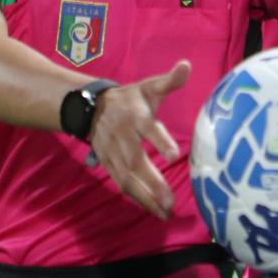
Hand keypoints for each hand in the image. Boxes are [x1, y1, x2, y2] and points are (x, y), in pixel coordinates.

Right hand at [88, 61, 189, 220]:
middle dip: (153, 182)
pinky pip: (121, 184)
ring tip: (165, 211)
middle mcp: (122, 136)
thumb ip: (169, 80)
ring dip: (146, 197)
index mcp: (135, 115)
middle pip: (136, 161)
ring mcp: (112, 153)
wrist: (90, 108)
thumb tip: (187, 65)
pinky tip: (153, 210)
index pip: (148, 128)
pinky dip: (136, 199)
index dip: (160, 141)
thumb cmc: (129, 99)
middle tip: (171, 200)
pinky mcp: (107, 164)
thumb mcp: (148, 86)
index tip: (174, 156)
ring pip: (127, 178)